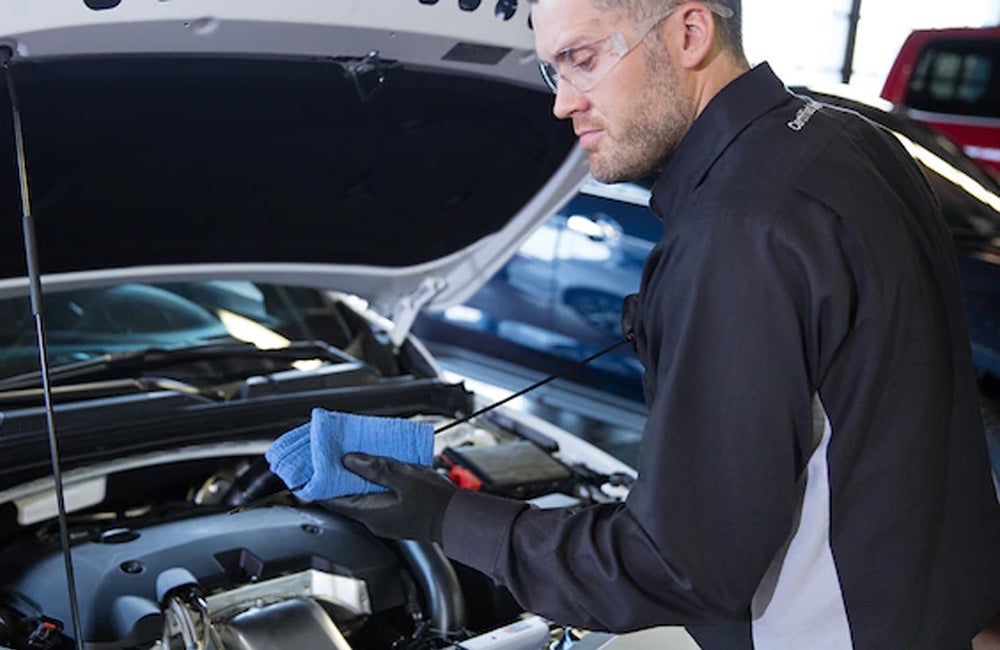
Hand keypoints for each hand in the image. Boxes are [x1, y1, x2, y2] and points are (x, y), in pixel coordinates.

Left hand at [323, 452, 456, 542]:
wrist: (458, 519)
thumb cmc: (434, 501)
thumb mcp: (403, 477)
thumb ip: (374, 468)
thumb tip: (348, 460)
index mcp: (370, 512)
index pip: (331, 500)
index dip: (317, 486)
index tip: (308, 472)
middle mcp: (373, 519)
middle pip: (344, 497)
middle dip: (337, 477)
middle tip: (331, 458)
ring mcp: (384, 518)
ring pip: (360, 496)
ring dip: (356, 478)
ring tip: (354, 458)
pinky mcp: (395, 514)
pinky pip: (375, 497)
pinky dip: (371, 482)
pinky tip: (378, 469)